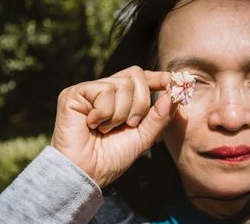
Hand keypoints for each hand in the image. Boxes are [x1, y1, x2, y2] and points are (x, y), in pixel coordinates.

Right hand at [51, 66, 175, 186]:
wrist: (88, 173)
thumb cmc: (112, 157)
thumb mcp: (143, 136)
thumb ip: (160, 115)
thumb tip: (175, 93)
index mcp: (121, 99)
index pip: (141, 77)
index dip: (157, 77)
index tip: (173, 80)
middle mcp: (105, 90)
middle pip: (136, 76)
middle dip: (140, 104)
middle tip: (129, 124)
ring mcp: (89, 90)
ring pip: (122, 85)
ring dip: (120, 114)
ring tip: (106, 129)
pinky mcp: (74, 93)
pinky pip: (104, 91)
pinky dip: (104, 114)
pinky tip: (92, 125)